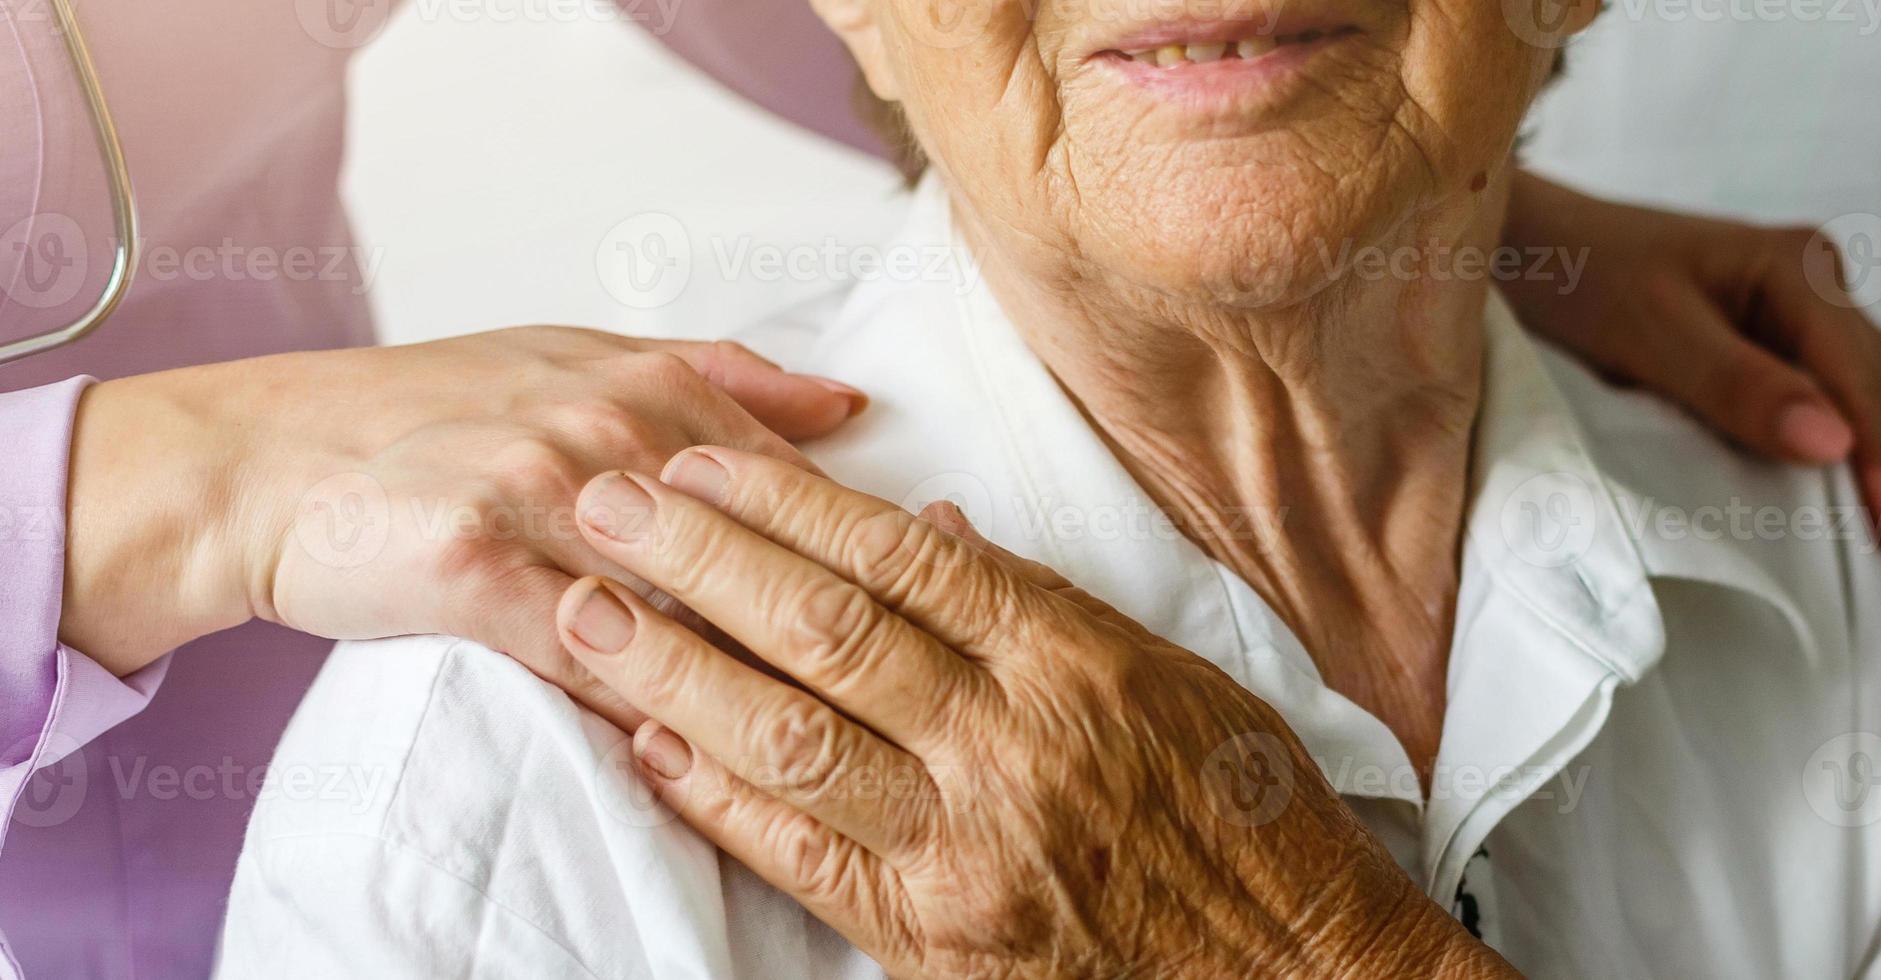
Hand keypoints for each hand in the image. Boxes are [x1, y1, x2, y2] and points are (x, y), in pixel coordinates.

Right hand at [59, 327, 862, 696]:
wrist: (263, 461)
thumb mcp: (576, 361)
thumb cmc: (422, 415)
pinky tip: (694, 750)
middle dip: (831, 627)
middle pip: (763, 546)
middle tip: (895, 699)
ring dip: (756, 675)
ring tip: (822, 740)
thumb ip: (719, 380)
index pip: (799, 480)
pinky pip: (592, 653)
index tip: (917, 620)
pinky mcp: (481, 568)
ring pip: (689, 603)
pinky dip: (648, 705)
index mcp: (647, 384)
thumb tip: (844, 404)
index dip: (862, 559)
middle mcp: (608, 431)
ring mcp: (546, 497)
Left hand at [551, 446, 1512, 978]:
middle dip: (697, 558)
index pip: (901, 557)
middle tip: (605, 500)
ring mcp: (968, 849)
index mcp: (1078, 662)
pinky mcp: (934, 937)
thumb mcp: (1177, 679)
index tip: (701, 460)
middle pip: (823, 631)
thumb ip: (1044, 605)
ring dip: (670, 668)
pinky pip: (797, 856)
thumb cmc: (1248, 820)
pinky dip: (713, 797)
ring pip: (786, 738)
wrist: (1294, 971)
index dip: (784, 503)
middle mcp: (1015, 746)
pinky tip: (647, 745)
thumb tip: (931, 527)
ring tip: (585, 610)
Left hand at [1499, 170, 1880, 585]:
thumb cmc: (1579, 282)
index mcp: (1799, 272)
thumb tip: (1841, 444)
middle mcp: (1822, 292)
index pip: (1865, 390)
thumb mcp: (1647, 331)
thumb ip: (1737, 385)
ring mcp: (1812, 323)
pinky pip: (1865, 415)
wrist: (1529, 250)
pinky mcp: (1791, 356)